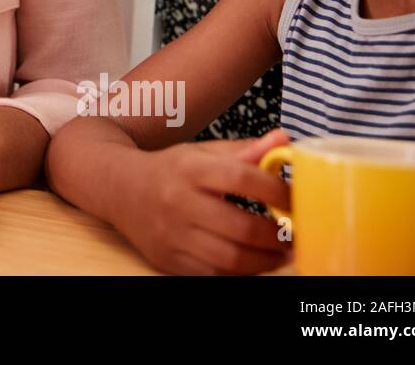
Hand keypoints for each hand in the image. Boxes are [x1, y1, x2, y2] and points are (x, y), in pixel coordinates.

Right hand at [110, 129, 292, 274]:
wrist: (118, 189)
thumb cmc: (169, 170)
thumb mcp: (201, 152)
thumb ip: (244, 150)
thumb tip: (283, 140)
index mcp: (189, 168)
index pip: (241, 178)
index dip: (277, 191)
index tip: (295, 198)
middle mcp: (178, 201)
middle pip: (241, 226)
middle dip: (278, 236)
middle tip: (295, 235)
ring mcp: (171, 234)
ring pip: (231, 259)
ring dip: (266, 260)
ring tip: (282, 252)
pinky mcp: (168, 259)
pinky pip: (214, 274)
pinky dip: (241, 271)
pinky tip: (253, 261)